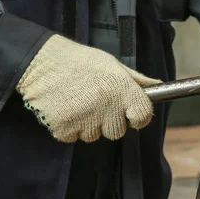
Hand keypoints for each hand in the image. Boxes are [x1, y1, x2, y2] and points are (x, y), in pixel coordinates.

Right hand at [16, 34, 159, 142]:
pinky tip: (66, 108)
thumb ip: (137, 80)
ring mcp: (85, 120)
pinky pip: (74, 137)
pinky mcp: (65, 129)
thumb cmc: (80, 62)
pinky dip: (70, 127)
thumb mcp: (113, 65)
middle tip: (96, 102)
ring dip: (89, 125)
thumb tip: (159, 86)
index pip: (143, 117)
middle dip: (110, 121)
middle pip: (118, 131)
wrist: (40, 61)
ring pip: (95, 136)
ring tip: (78, 102)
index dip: (137, 117)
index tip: (130, 113)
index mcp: (122, 90)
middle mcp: (107, 107)